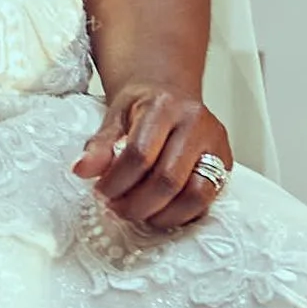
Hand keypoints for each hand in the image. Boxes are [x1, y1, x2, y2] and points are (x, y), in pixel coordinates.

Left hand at [75, 81, 231, 231]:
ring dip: (163, 215)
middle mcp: (196, 123)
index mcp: (164, 106)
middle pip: (168, 179)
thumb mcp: (114, 116)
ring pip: (196, 195)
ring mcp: (215, 144)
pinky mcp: (226, 162)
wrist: (170, 92)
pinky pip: (208, 200)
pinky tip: (161, 212)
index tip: (102, 194)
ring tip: (140, 215)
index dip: (117, 182)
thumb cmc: (142, 106)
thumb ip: (99, 145)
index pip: (140, 154)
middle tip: (118, 210)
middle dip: (138, 204)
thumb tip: (81, 170)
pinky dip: (182, 214)